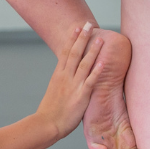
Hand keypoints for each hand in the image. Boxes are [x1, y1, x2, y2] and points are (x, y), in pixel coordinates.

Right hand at [35, 23, 104, 141]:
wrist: (47, 123)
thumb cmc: (50, 111)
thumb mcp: (54, 91)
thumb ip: (62, 83)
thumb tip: (66, 79)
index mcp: (58, 74)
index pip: (65, 52)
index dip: (72, 39)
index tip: (77, 28)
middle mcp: (65, 76)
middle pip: (75, 52)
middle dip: (82, 38)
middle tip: (88, 25)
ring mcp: (73, 85)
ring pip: (84, 63)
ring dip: (92, 50)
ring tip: (100, 39)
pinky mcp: (81, 95)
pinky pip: (91, 80)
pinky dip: (97, 70)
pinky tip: (103, 61)